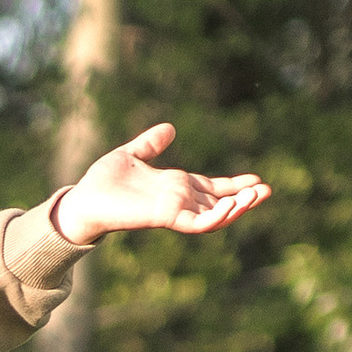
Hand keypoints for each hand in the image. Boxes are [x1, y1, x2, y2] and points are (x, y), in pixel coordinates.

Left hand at [56, 122, 268, 248]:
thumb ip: (151, 144)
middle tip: (268, 191)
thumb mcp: (132, 155)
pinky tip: (232, 207)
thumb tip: (168, 128)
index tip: (257, 180)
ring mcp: (174, 210)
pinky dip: (216, 217)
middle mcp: (178, 201)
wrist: (83, 199)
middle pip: (219, 202)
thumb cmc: (103, 182)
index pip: (211, 188)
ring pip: (214, 214)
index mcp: (174, 187)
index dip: (233, 184)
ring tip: (257, 196)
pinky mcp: (166, 217)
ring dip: (237, 207)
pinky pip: (197, 223)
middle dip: (244, 198)